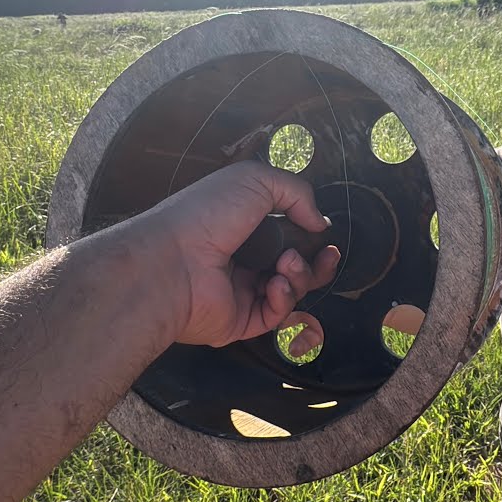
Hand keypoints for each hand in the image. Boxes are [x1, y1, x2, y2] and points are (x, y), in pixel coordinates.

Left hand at [141, 160, 340, 346]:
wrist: (172, 260)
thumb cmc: (205, 214)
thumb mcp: (254, 179)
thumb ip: (296, 191)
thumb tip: (318, 221)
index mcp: (241, 227)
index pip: (285, 234)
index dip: (309, 234)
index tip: (323, 232)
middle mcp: (242, 260)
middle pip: (295, 266)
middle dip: (317, 262)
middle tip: (329, 254)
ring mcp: (241, 292)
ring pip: (290, 290)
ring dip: (300, 275)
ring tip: (287, 263)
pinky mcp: (240, 321)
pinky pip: (275, 315)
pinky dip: (283, 299)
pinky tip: (276, 284)